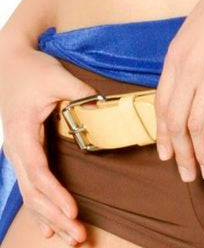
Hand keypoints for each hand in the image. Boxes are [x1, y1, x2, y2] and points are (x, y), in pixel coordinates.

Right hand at [0, 43, 98, 245]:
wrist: (10, 62)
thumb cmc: (33, 70)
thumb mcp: (56, 77)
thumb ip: (79, 92)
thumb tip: (103, 104)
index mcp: (22, 133)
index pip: (38, 172)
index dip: (55, 194)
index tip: (72, 211)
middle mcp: (15, 148)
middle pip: (33, 192)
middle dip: (55, 216)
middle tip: (78, 236)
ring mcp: (16, 152)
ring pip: (30, 194)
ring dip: (49, 217)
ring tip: (70, 237)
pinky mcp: (22, 152)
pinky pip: (29, 186)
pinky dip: (40, 208)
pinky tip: (49, 228)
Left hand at [154, 0, 203, 181]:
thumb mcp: (195, 31)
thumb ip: (190, 58)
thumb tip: (192, 82)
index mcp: (175, 57)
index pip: (162, 105)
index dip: (163, 134)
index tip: (167, 153)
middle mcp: (187, 69)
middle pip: (176, 122)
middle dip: (181, 154)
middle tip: (188, 174)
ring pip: (196, 126)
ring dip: (201, 154)